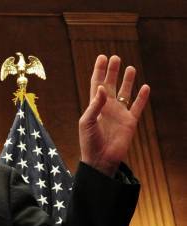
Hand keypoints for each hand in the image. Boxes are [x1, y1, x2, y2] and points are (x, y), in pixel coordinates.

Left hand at [79, 55, 149, 176]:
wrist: (100, 160)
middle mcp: (107, 108)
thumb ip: (94, 105)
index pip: (96, 84)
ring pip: (125, 93)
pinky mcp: (130, 122)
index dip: (98, 71)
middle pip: (110, 85)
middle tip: (115, 57)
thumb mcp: (87, 122)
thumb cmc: (89, 142)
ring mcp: (119, 114)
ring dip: (127, 81)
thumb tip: (102, 87)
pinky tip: (145, 87)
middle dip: (112, 72)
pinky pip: (137, 107)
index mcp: (94, 106)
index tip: (101, 57)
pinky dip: (142, 98)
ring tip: (130, 67)